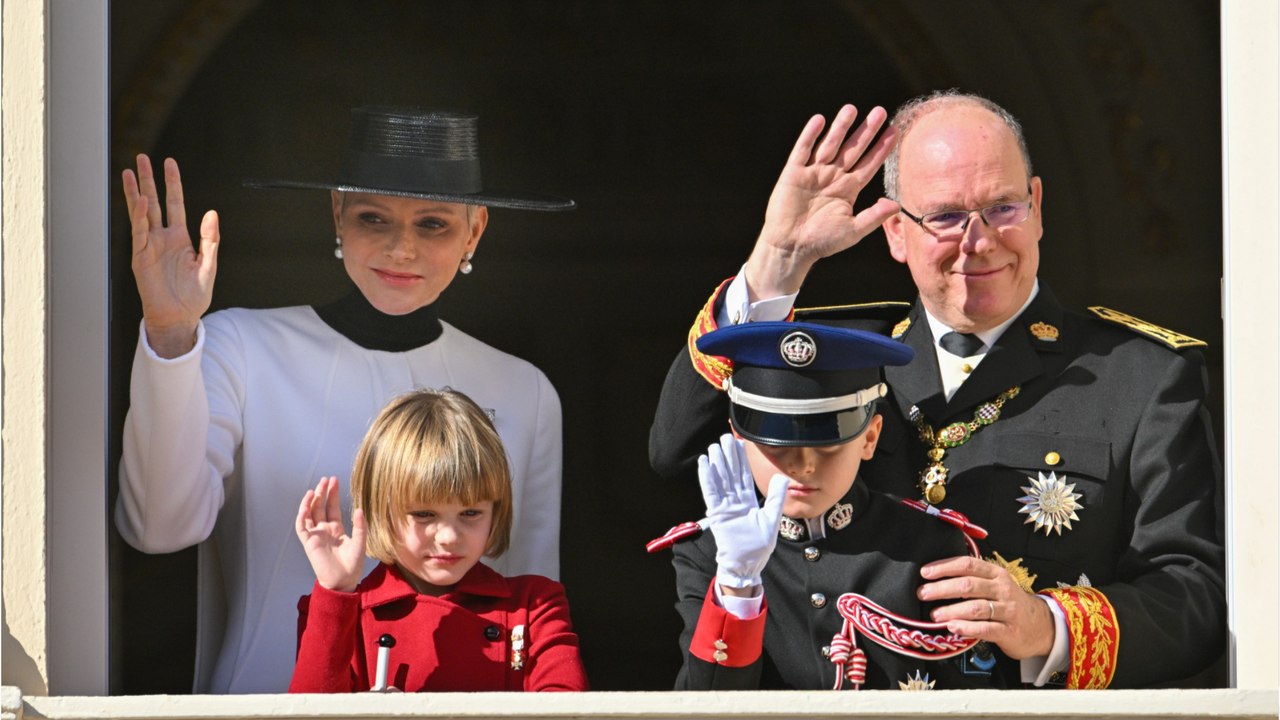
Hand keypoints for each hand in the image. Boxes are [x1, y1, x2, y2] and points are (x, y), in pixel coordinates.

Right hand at [122, 154, 218, 357]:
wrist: (179, 317)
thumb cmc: (193, 295)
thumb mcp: (208, 265)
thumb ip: (210, 239)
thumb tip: (212, 213)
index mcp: (180, 237)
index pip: (175, 203)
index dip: (173, 183)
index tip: (169, 163)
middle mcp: (163, 237)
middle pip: (155, 202)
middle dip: (149, 180)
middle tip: (142, 157)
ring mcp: (150, 245)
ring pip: (142, 213)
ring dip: (136, 192)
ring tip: (131, 171)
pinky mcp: (141, 257)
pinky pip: (140, 232)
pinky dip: (139, 216)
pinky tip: (141, 200)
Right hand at [295, 476, 366, 592]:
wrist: (343, 581)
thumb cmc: (353, 565)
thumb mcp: (361, 542)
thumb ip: (360, 526)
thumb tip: (359, 509)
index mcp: (336, 528)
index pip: (332, 507)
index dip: (332, 494)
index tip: (334, 480)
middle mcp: (324, 530)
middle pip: (320, 507)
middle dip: (322, 492)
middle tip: (325, 479)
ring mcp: (316, 535)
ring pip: (309, 514)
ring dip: (310, 501)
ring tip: (315, 489)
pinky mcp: (309, 543)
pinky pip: (302, 527)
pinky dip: (302, 516)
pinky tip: (306, 505)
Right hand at [697, 433, 789, 588]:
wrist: (746, 565)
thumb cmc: (758, 546)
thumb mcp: (771, 519)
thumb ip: (776, 498)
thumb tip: (782, 477)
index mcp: (747, 501)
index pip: (744, 476)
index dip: (742, 460)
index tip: (741, 443)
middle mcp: (734, 501)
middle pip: (730, 474)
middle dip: (728, 456)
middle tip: (725, 437)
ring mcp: (725, 506)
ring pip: (720, 480)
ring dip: (717, 463)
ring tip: (714, 446)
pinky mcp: (717, 514)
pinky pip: (711, 492)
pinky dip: (707, 478)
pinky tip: (705, 464)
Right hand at [744, 104, 899, 299]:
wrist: (790, 247)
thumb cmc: (822, 242)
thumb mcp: (853, 231)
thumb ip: (874, 217)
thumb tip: (896, 204)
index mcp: (848, 189)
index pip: (869, 164)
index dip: (882, 148)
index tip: (894, 131)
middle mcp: (833, 177)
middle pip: (853, 149)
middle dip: (866, 131)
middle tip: (880, 112)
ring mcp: (813, 173)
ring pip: (830, 144)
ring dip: (840, 127)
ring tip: (852, 109)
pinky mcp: (793, 173)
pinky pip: (803, 150)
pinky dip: (810, 135)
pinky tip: (819, 120)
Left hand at [918, 555, 1054, 659]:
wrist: (1042, 626)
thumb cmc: (1008, 603)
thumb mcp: (996, 585)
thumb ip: (973, 579)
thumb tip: (936, 578)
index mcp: (996, 574)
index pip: (968, 564)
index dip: (945, 567)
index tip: (925, 572)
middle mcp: (1003, 589)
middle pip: (969, 585)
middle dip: (942, 588)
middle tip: (923, 593)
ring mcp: (1008, 610)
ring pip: (976, 607)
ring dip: (951, 610)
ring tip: (934, 614)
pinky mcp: (1010, 631)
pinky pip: (986, 629)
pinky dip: (967, 628)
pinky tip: (952, 628)